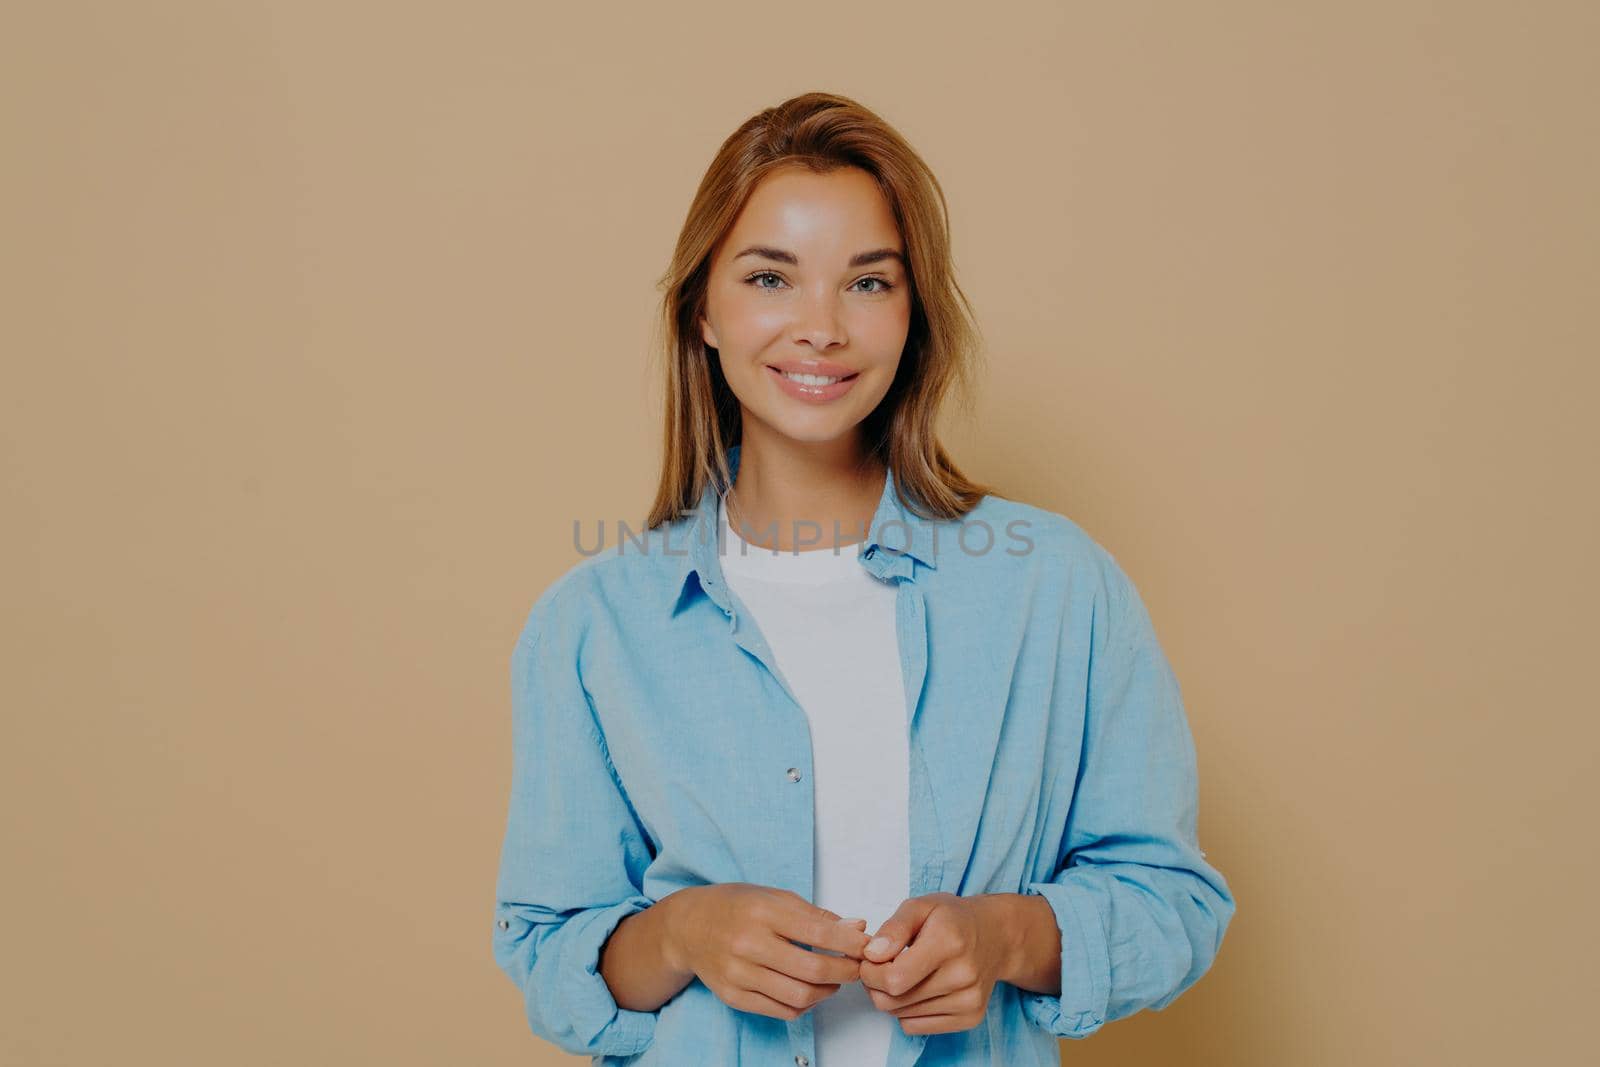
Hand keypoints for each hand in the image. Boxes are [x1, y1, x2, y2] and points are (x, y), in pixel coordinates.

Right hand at [664, 883, 870, 1021]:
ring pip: (800, 996)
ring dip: (827, 991)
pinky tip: (810, 990)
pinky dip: (804, 1005)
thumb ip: (817, 915)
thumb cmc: (737, 907)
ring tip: (834, 979)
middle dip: (846, 971)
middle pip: (813, 970)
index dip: (851, 943)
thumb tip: (858, 928)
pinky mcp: (733, 997)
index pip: (819, 932)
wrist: (688, 926)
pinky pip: (781, 1011)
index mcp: (763, 912)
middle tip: (858, 967)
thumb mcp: (775, 897)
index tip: (869, 947)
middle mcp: (748, 944)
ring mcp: (738, 974)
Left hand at [857, 892, 1007, 1034]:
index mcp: (948, 942)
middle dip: (875, 986)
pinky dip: (907, 1011)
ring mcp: (969, 1000)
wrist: (996, 936)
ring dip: (891, 998)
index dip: (871, 972)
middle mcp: (963, 975)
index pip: (894, 978)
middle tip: (881, 967)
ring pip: (902, 1015)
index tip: (871, 959)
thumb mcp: (920, 906)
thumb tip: (872, 955)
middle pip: (894, 1001)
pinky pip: (916, 1027)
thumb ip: (894, 928)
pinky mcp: (970, 1017)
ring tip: (902, 974)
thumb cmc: (953, 919)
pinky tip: (918, 989)